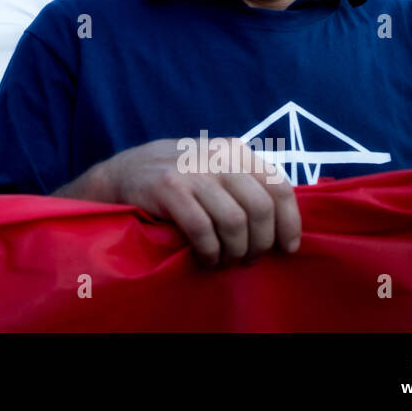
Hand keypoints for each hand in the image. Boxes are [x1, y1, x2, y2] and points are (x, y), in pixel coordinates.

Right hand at [56, 137, 300, 266]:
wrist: (122, 173)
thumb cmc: (177, 176)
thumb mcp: (214, 166)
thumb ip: (245, 182)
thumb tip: (284, 221)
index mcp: (235, 150)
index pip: (278, 185)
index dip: (289, 222)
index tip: (287, 248)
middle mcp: (217, 156)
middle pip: (260, 208)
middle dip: (260, 243)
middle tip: (248, 259)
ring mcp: (192, 171)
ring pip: (235, 222)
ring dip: (235, 252)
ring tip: (226, 261)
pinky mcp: (169, 189)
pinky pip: (203, 231)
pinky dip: (210, 252)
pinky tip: (206, 259)